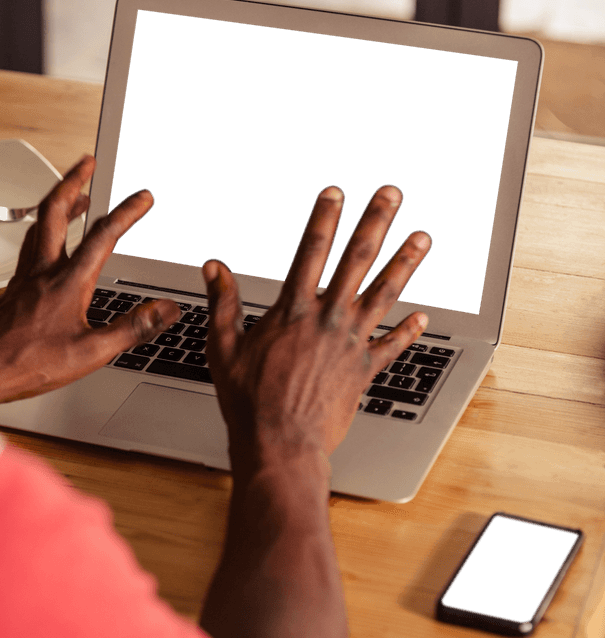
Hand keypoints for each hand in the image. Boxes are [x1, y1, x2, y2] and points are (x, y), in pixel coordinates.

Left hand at [0, 154, 180, 404]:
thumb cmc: (29, 364)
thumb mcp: (92, 353)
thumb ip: (133, 328)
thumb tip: (167, 309)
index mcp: (68, 282)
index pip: (103, 236)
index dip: (127, 212)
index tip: (144, 196)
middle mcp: (44, 271)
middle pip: (57, 211)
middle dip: (75, 180)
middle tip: (89, 161)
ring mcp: (27, 276)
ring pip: (41, 224)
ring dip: (60, 201)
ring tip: (76, 191)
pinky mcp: (16, 287)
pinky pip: (32, 244)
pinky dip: (46, 228)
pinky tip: (50, 238)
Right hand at [203, 183, 430, 473]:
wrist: (280, 445)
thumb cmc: (248, 401)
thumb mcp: (223, 347)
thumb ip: (223, 303)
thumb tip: (214, 266)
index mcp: (292, 310)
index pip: (310, 250)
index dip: (324, 218)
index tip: (335, 192)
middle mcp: (327, 319)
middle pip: (357, 260)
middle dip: (375, 222)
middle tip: (391, 194)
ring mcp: (350, 344)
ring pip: (384, 294)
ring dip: (405, 263)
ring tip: (422, 237)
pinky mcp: (364, 371)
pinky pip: (392, 347)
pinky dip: (408, 331)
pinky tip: (423, 317)